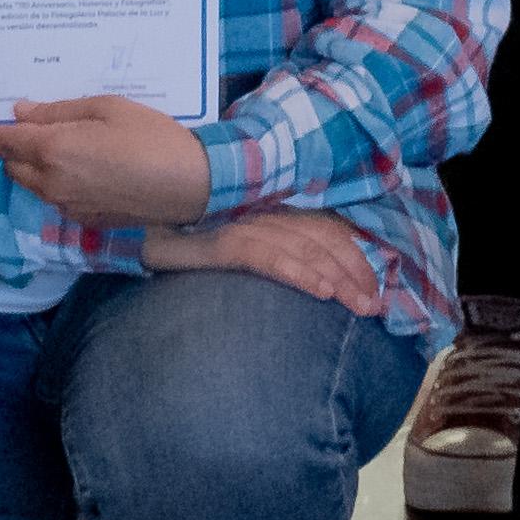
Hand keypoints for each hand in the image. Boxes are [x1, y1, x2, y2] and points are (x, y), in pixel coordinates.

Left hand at [0, 94, 214, 228]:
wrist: (188, 185)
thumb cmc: (151, 136)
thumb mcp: (107, 108)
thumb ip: (59, 111)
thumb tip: (21, 113)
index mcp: (53, 148)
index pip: (2, 144)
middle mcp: (51, 182)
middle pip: (14, 166)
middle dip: (16, 149)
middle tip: (40, 128)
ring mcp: (66, 205)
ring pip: (34, 184)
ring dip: (37, 167)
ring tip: (71, 146)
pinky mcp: (83, 220)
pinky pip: (57, 198)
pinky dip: (59, 182)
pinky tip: (92, 169)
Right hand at [140, 204, 385, 312]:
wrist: (142, 231)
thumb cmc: (193, 242)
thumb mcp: (243, 245)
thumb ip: (277, 252)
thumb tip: (321, 280)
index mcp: (274, 211)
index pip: (326, 232)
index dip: (355, 260)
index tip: (377, 291)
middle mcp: (264, 213)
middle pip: (323, 241)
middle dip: (355, 275)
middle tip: (376, 308)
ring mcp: (243, 224)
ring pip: (303, 249)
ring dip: (338, 279)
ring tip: (360, 307)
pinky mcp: (221, 243)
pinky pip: (268, 258)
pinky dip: (299, 273)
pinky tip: (321, 292)